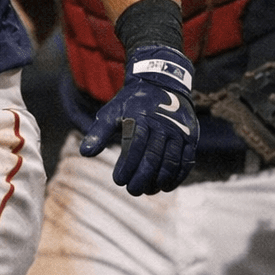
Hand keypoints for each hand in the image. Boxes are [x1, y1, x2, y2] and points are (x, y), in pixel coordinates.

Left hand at [81, 44, 198, 195]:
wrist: (161, 84)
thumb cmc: (132, 103)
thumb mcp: (112, 111)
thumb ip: (99, 132)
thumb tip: (85, 153)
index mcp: (141, 117)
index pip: (134, 146)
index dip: (127, 166)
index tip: (118, 180)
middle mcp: (162, 124)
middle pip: (152, 156)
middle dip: (142, 177)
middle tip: (132, 190)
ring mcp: (179, 131)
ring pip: (170, 161)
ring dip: (159, 180)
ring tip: (147, 190)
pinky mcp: (190, 137)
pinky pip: (186, 161)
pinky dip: (177, 176)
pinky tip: (165, 186)